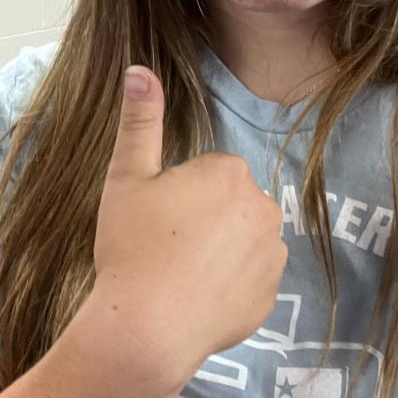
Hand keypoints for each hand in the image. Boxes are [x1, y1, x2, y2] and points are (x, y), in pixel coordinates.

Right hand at [90, 65, 288, 380]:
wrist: (147, 328)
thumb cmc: (132, 248)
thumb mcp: (126, 178)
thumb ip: (139, 120)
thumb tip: (140, 68)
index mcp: (229, 173)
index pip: (206, 173)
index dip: (176, 195)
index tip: (155, 219)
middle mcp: (262, 207)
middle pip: (228, 204)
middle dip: (203, 219)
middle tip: (163, 247)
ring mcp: (271, 255)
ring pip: (241, 241)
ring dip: (219, 252)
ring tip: (178, 276)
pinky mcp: (271, 297)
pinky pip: (250, 281)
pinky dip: (228, 287)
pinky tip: (195, 299)